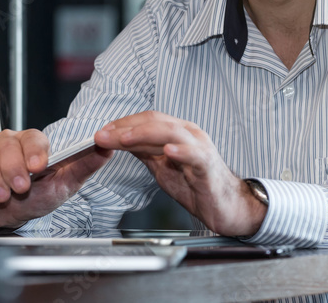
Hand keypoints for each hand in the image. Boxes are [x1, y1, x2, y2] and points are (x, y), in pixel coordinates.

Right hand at [0, 129, 112, 228]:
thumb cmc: (40, 194)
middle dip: (12, 169)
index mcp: (32, 142)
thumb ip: (85, 165)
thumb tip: (106, 147)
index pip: (32, 138)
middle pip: (5, 145)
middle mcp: (8, 142)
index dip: (34, 152)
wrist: (15, 214)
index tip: (37, 168)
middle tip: (20, 189)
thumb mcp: (66, 183)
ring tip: (4, 197)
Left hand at [94, 111, 266, 236]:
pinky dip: (180, 151)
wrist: (226, 206)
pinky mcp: (207, 166)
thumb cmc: (196, 184)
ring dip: (145, 134)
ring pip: (171, 132)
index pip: (146, 120)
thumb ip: (144, 151)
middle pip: (155, 121)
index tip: (101, 133)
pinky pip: (194, 155)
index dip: (122, 124)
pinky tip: (168, 151)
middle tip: (103, 135)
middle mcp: (188, 134)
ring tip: (125, 139)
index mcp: (176, 132)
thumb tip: (119, 140)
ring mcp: (199, 147)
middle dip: (126, 128)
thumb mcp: (162, 166)